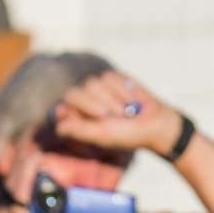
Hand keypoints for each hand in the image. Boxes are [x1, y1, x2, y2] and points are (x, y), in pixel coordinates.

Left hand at [52, 70, 184, 159]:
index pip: (63, 108)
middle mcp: (85, 102)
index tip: (87, 118)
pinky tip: (131, 100)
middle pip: (74, 93)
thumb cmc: (128, 135)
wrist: (155, 123)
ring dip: (111, 99)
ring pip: (93, 83)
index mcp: (79, 118)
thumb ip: (80, 130)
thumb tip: (58, 128)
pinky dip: (121, 90)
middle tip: (109, 116)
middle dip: (93, 105)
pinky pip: (109, 76)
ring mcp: (98, 89)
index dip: (72, 110)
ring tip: (125, 111)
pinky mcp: (113, 78)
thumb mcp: (103, 135)